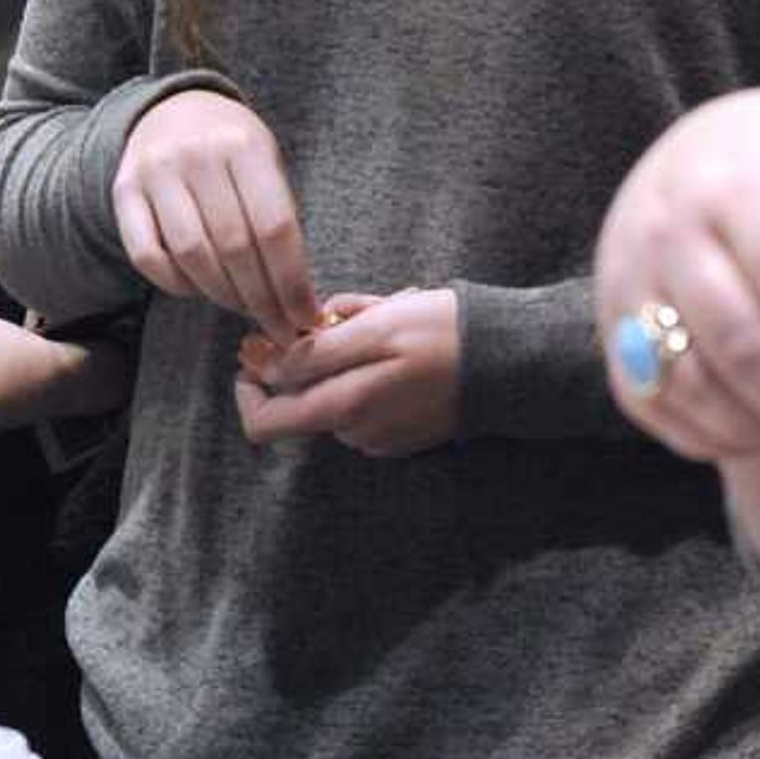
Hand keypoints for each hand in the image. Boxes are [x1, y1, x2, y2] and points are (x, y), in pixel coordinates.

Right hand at [113, 88, 315, 340]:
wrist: (172, 110)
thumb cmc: (231, 149)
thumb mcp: (266, 163)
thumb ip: (279, 218)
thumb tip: (298, 298)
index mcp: (244, 145)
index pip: (274, 228)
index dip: (292, 282)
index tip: (304, 316)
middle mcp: (197, 155)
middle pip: (235, 247)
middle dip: (262, 299)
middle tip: (279, 328)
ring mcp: (155, 172)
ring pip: (192, 256)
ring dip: (222, 295)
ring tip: (243, 308)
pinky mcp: (123, 192)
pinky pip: (147, 256)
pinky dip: (176, 284)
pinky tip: (198, 289)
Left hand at [233, 289, 460, 454]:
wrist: (510, 363)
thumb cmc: (443, 334)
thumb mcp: (374, 327)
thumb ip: (314, 352)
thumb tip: (266, 364)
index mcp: (343, 409)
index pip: (264, 421)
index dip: (249, 384)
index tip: (255, 350)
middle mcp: (355, 432)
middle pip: (298, 401)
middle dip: (303, 359)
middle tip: (325, 321)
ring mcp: (379, 436)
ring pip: (332, 394)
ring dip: (339, 359)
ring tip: (375, 321)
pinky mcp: (400, 434)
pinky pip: (362, 401)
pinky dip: (365, 372)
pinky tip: (395, 345)